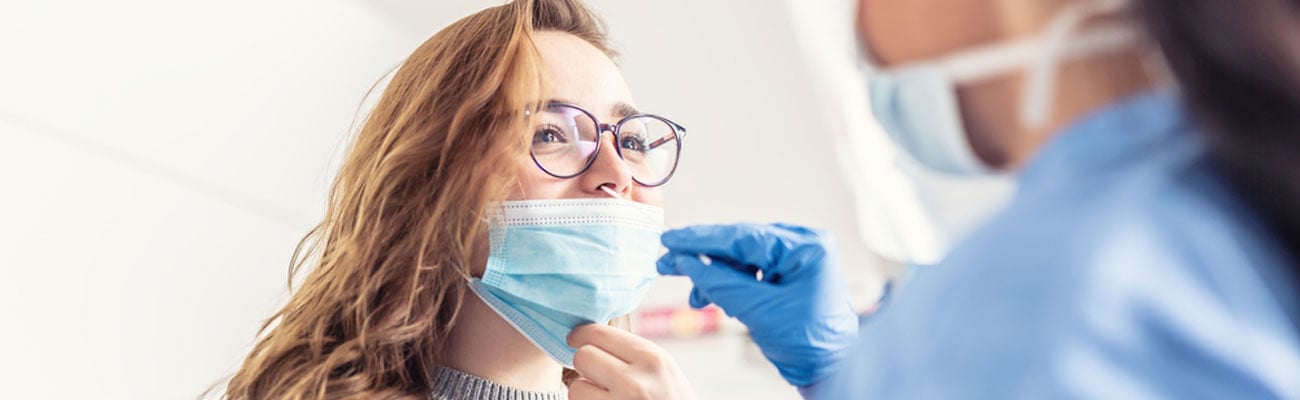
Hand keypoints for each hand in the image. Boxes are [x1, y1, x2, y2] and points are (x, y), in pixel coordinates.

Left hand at [566, 324, 697, 399]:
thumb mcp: (664, 370)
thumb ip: (632, 353)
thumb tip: (588, 337)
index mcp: (652, 359)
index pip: (598, 333)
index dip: (581, 335)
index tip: (575, 339)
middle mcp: (635, 382)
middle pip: (582, 357)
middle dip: (586, 366)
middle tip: (597, 376)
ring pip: (576, 387)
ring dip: (585, 394)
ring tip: (607, 399)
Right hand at [657, 223, 858, 386]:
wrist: (831, 368)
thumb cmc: (810, 341)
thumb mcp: (759, 311)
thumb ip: (721, 282)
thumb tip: (688, 262)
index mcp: (805, 247)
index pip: (743, 236)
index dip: (702, 239)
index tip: (671, 240)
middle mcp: (803, 245)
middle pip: (740, 245)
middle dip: (704, 259)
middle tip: (667, 263)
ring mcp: (796, 258)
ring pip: (742, 259)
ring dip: (716, 276)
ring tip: (696, 297)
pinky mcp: (789, 273)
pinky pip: (751, 271)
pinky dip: (731, 284)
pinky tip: (716, 298)